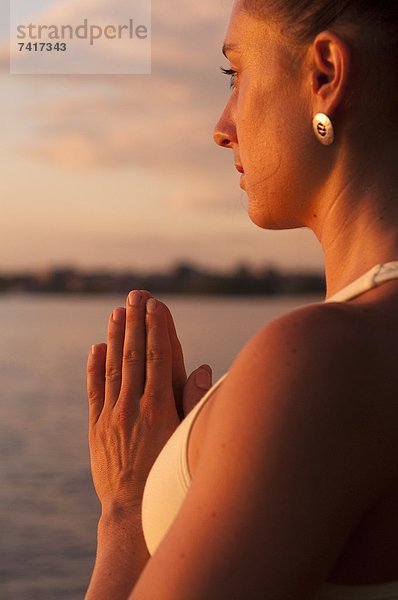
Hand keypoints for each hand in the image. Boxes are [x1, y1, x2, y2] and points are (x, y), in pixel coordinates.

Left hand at [87, 290, 211, 512]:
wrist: (134, 508)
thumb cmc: (171, 473)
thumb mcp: (188, 437)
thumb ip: (194, 401)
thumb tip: (201, 368)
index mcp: (160, 406)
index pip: (159, 356)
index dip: (157, 328)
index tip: (155, 305)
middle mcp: (134, 405)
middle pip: (135, 354)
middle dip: (136, 322)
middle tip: (134, 295)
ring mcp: (112, 415)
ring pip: (114, 367)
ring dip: (116, 337)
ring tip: (116, 312)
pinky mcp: (96, 426)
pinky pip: (95, 390)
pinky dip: (95, 367)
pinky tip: (97, 347)